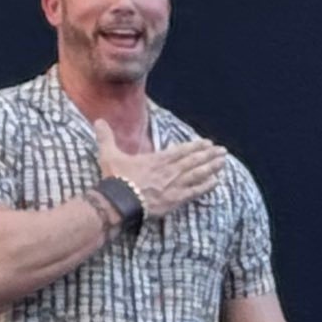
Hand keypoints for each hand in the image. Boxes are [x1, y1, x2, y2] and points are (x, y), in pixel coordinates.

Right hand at [94, 119, 227, 218]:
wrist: (119, 201)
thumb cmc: (115, 178)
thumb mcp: (109, 154)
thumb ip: (106, 137)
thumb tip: (97, 121)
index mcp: (157, 159)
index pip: (181, 150)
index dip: (196, 146)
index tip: (207, 143)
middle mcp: (169, 170)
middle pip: (194, 160)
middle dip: (209, 155)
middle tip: (222, 151)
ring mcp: (174, 185)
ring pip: (198, 173)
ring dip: (212, 167)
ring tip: (223, 162)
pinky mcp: (175, 199)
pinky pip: (195, 192)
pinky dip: (206, 186)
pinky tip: (217, 182)